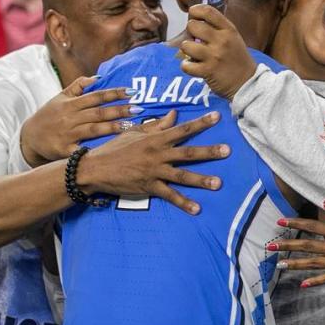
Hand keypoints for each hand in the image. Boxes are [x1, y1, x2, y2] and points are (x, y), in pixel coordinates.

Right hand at [20, 76, 136, 167]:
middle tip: (139, 109)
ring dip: (113, 127)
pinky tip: (111, 149)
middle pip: (99, 113)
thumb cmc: (49, 116)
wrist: (29, 138)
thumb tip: (98, 77)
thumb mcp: (59, 98)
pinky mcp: (65, 150)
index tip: (132, 91)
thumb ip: (78, 86)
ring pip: (94, 129)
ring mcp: (68, 134)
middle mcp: (70, 118)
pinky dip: (95, 149)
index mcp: (71, 104)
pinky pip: (82, 150)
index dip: (114, 93)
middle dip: (120, 110)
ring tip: (131, 126)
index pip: (96, 96)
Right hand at [78, 110, 229, 213]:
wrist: (96, 168)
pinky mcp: (149, 187)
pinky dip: (183, 203)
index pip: (182, 129)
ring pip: (182, 175)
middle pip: (188, 152)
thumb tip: (175, 114)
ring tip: (218, 183)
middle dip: (209, 152)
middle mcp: (158, 154)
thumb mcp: (136, 132)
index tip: (217, 117)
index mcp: (156, 139)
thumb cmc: (116, 148)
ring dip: (201, 180)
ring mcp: (154, 171)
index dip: (200, 123)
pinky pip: (169, 196)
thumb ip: (158, 125)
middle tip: (228, 151)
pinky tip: (197, 209)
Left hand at [180, 4, 256, 99]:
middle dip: (190, 32)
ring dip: (187, 50)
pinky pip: (186, 65)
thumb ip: (218, 28)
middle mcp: (222, 41)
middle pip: (193, 26)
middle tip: (196, 40)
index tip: (193, 15)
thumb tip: (195, 21)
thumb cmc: (237, 58)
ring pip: (186, 45)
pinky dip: (187, 66)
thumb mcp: (233, 38)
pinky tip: (194, 67)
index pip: (208, 11)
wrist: (247, 82)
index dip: (196, 10)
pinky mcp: (208, 71)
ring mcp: (214, 56)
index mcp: (229, 30)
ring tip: (194, 54)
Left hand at [268, 201, 324, 285]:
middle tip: (269, 247)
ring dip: (294, 264)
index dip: (295, 224)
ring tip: (279, 264)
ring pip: (312, 264)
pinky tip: (302, 284)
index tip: (280, 222)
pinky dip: (314, 282)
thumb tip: (324, 203)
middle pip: (306, 246)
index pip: (312, 227)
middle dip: (286, 246)